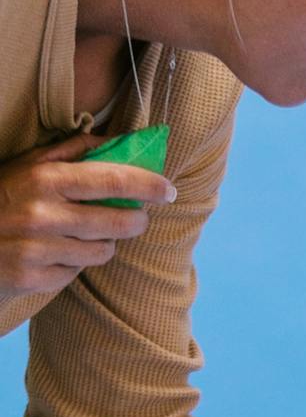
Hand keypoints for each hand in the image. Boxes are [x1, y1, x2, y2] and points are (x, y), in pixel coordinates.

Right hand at [0, 134, 176, 300]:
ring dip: (102, 244)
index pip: (113, 179)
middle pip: (118, 220)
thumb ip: (70, 150)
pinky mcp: (34, 278)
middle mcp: (43, 214)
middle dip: (135, 220)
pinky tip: (55, 254)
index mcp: (45, 179)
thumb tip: (114, 138)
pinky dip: (73, 265)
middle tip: (136, 217)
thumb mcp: (25, 165)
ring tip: (82, 235)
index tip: (169, 189)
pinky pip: (77, 273)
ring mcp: (38, 249)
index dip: (149, 184)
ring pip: (103, 251)